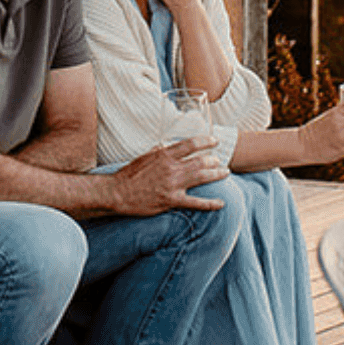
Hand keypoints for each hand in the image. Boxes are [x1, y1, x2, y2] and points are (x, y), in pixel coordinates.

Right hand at [109, 138, 227, 214]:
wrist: (118, 193)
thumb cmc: (129, 174)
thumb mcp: (145, 156)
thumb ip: (159, 151)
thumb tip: (167, 146)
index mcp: (165, 155)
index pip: (191, 144)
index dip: (205, 141)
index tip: (214, 141)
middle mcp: (171, 168)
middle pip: (199, 161)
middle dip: (213, 160)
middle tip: (220, 160)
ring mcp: (173, 185)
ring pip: (201, 177)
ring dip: (216, 174)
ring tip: (225, 172)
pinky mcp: (171, 201)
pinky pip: (195, 202)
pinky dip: (210, 203)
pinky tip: (220, 203)